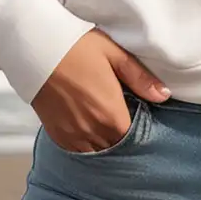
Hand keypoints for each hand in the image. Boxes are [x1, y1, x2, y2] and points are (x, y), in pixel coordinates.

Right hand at [33, 29, 170, 152]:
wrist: (36, 47)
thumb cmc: (77, 46)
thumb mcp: (115, 54)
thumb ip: (141, 79)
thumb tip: (164, 95)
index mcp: (111, 114)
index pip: (135, 138)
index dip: (141, 131)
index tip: (143, 119)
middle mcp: (92, 131)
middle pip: (117, 148)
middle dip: (124, 139)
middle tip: (126, 120)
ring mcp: (72, 136)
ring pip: (98, 153)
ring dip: (106, 144)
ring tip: (109, 125)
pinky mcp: (57, 135)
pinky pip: (79, 151)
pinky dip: (88, 144)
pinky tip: (91, 128)